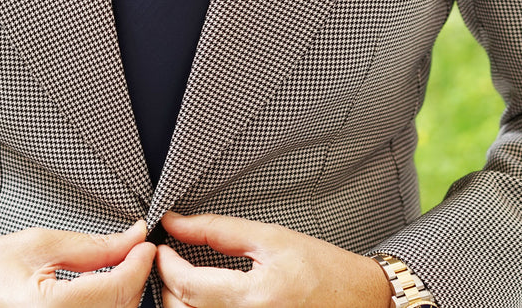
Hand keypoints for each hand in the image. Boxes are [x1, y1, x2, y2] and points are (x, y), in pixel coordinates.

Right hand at [0, 220, 155, 306]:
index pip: (119, 288)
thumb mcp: (38, 244)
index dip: (140, 262)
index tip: (146, 242)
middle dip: (132, 278)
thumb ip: (92, 246)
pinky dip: (103, 307)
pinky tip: (94, 292)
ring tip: (109, 270)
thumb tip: (133, 238)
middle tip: (129, 250)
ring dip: (120, 296)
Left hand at [155, 212, 392, 307]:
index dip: (164, 263)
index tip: (161, 246)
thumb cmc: (323, 269)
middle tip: (167, 258)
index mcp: (253, 298)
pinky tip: (200, 296)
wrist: (360, 300)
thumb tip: (176, 222)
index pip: (186, 285)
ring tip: (181, 276)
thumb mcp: (270, 238)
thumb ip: (218, 231)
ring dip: (177, 300)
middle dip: (165, 284)